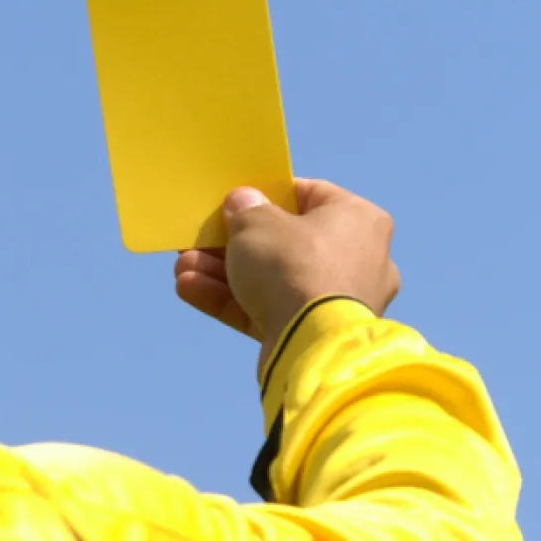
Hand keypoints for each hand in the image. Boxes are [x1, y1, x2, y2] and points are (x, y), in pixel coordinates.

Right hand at [174, 178, 400, 370]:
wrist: (312, 345)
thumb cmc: (292, 264)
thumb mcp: (256, 223)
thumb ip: (245, 208)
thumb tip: (243, 203)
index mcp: (358, 219)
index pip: (309, 195)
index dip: (267, 195)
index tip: (236, 201)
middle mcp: (358, 258)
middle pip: (284, 242)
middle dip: (234, 243)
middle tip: (199, 240)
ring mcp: (338, 301)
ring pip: (272, 279)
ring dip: (223, 272)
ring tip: (182, 268)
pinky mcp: (316, 334)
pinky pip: (270, 308)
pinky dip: (233, 300)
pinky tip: (189, 289)